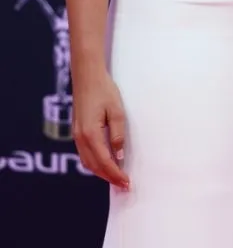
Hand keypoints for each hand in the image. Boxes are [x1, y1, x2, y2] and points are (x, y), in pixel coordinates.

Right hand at [72, 69, 129, 188]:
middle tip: (124, 185)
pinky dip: (95, 163)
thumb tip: (119, 156)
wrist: (87, 77)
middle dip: (109, 178)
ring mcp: (76, 136)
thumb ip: (118, 135)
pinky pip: (84, 155)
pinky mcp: (77, 132)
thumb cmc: (104, 91)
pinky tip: (105, 163)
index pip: (104, 162)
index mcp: (91, 134)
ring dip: (101, 172)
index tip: (127, 183)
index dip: (115, 175)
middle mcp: (80, 138)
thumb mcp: (117, 111)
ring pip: (87, 163)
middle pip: (94, 167)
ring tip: (116, 178)